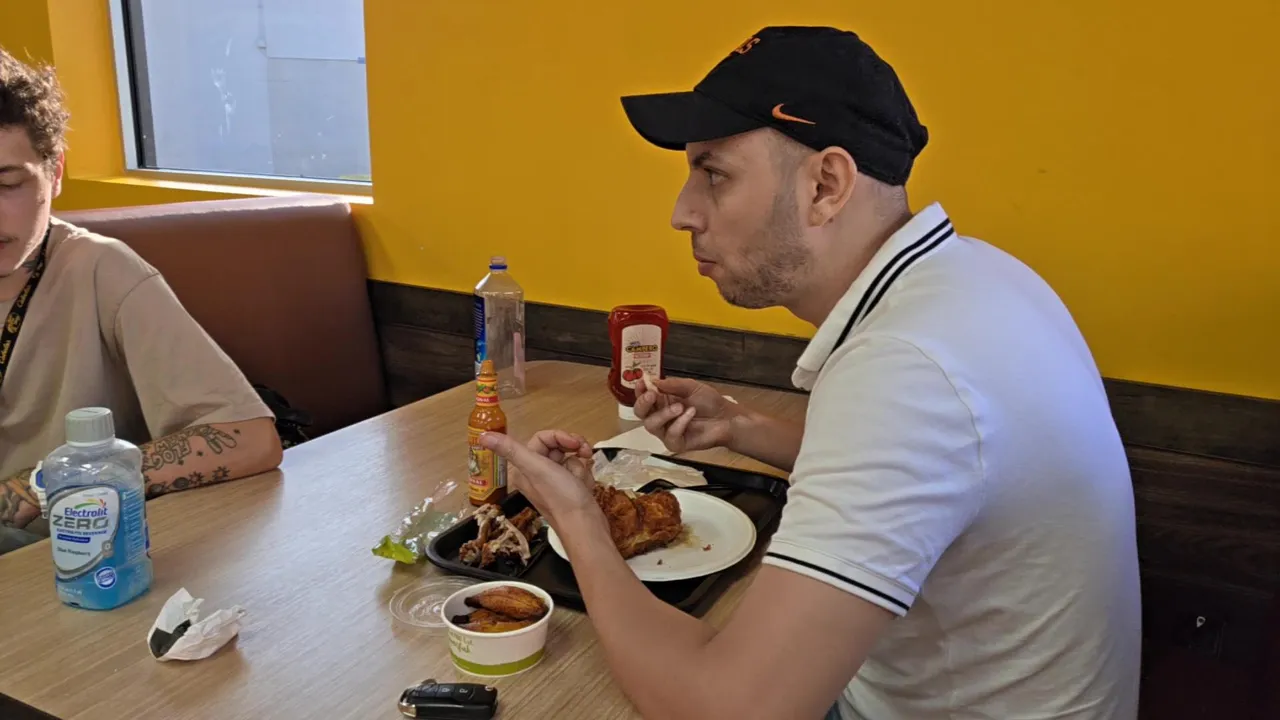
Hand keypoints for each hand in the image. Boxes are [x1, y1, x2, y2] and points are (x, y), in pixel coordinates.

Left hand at [480, 430, 602, 530]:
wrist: (585, 525)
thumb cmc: (561, 496)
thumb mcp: (535, 468)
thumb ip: (510, 449)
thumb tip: (482, 436)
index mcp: (524, 468)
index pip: (542, 439)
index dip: (560, 437)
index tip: (574, 443)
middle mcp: (537, 473)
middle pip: (557, 447)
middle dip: (573, 449)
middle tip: (585, 452)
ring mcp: (554, 481)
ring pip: (570, 458)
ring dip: (579, 467)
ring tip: (581, 479)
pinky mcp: (569, 488)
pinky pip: (578, 472)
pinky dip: (584, 477)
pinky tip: (584, 487)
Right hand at [632, 376, 739, 452]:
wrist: (726, 418)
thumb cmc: (709, 402)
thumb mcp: (691, 386)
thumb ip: (672, 384)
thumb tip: (652, 381)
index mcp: (662, 401)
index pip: (643, 397)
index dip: (639, 390)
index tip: (641, 382)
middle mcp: (661, 416)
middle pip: (640, 413)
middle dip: (643, 403)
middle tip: (652, 395)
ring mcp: (667, 431)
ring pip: (651, 425)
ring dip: (663, 414)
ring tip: (680, 407)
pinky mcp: (676, 444)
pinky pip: (670, 436)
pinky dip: (679, 424)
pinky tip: (690, 415)